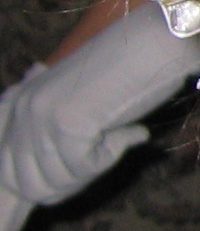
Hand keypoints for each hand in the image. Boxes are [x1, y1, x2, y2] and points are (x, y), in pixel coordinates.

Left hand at [0, 4, 199, 204]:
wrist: (155, 43)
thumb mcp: (77, 100)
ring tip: (120, 137)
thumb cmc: (127, 70)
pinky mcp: (65, 124)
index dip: (43, 186)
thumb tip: (41, 175)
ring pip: (57, 181)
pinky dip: (112, 156)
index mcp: (17, 102)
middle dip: (69, 185)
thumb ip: (54, 127)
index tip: (79, 174)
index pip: (6, 171)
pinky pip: (85, 168)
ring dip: (94, 170)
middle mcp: (20, 109)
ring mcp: (40, 116)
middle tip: (104, 158)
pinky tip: (128, 130)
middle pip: (29, 186)